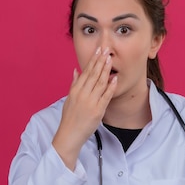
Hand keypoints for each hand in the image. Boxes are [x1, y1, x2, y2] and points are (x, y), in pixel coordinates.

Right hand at [53, 47, 116, 169]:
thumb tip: (76, 71)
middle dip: (100, 61)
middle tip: (106, 49)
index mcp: (75, 91)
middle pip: (93, 75)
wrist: (69, 135)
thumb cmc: (69, 118)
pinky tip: (115, 78)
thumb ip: (74, 84)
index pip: (85, 72)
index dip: (93, 61)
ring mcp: (90, 102)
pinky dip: (110, 87)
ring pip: (100, 83)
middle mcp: (82, 94)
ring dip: (106, 70)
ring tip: (111, 59)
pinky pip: (106, 97)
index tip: (98, 51)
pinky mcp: (97, 111)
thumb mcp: (69, 99)